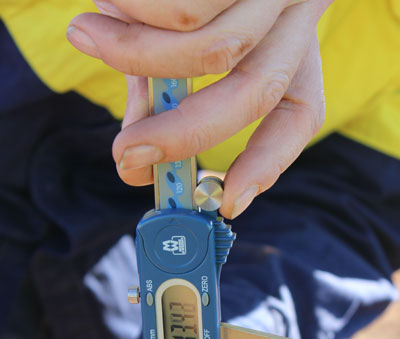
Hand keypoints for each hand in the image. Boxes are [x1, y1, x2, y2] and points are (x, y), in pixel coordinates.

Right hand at [67, 0, 331, 218]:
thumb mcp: (170, 42)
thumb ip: (159, 94)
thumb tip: (135, 157)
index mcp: (288, 42)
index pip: (299, 112)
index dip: (268, 162)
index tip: (229, 202)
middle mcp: (293, 12)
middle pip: (256, 93)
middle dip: (183, 135)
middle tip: (126, 153)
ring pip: (211, 47)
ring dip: (135, 53)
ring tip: (88, 33)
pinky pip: (180, 6)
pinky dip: (129, 9)